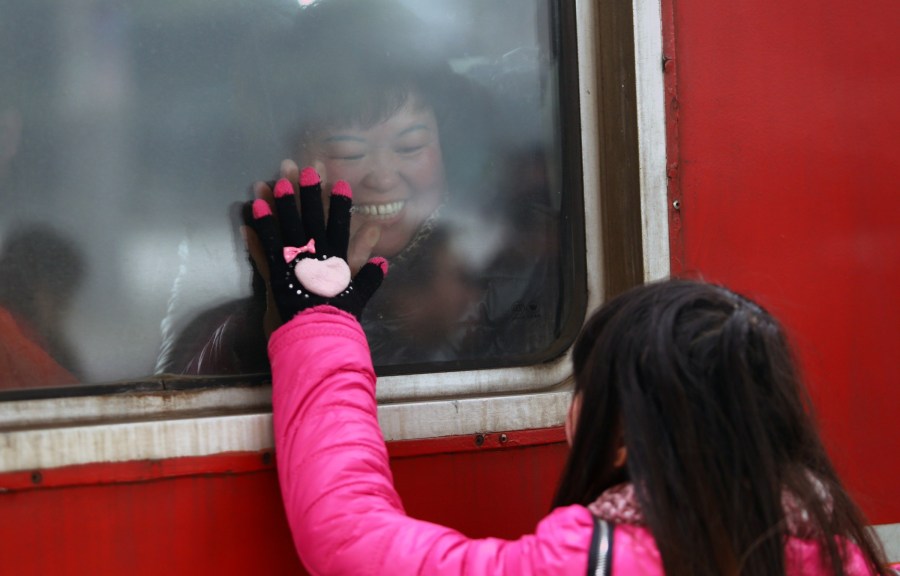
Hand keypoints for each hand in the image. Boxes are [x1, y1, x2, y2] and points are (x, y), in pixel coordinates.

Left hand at [248, 167, 386, 321]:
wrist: (317, 334)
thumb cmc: (339, 317)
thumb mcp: (359, 296)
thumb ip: (370, 277)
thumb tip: (383, 261)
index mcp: (336, 258)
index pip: (340, 225)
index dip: (339, 204)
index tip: (341, 183)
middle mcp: (315, 254)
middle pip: (310, 218)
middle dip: (307, 193)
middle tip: (303, 169)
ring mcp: (293, 261)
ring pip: (285, 226)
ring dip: (278, 203)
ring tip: (271, 182)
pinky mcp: (275, 272)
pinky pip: (264, 246)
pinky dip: (259, 229)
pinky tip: (253, 211)